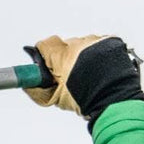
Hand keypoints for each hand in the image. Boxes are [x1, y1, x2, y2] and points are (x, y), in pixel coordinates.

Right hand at [26, 35, 143, 123]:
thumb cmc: (88, 101)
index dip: (45, 55)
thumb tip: (27, 84)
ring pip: (85, 46)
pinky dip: (103, 55)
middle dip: (67, 59)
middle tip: (74, 77)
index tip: (48, 64)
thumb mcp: (57, 99)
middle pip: (66, 46)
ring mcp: (97, 42)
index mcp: (61, 55)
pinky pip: (103, 45)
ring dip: (87, 57)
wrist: (116, 101)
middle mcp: (78, 44)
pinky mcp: (113, 43)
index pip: (45, 45)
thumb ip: (38, 90)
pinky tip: (104, 70)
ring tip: (93, 76)